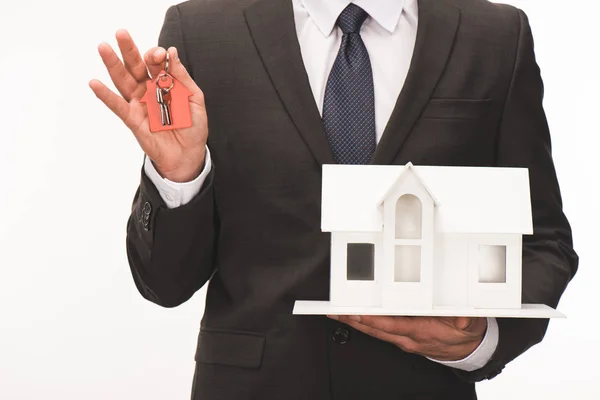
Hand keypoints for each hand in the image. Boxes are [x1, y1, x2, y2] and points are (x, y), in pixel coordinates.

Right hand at [90, 30, 207, 181]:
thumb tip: (172, 52)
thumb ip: (182, 77)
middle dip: (129, 50)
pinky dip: (106, 95)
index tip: (160, 54)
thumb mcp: (194, 99)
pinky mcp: (133, 120)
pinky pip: (117, 106)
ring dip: (113, 65)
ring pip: (123, 81)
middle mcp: (149, 91)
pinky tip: (95, 83)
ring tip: (104, 48)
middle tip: (121, 33)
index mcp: (165, 84)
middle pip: (136, 66)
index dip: (156, 56)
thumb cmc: (192, 128)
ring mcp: (139, 104)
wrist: (189, 155)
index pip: (155, 63)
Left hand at [328, 315, 486, 360]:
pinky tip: (357, 318)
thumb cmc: (465, 334)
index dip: (375, 320)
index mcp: (422, 331)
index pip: (393, 325)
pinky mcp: (403, 338)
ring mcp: (404, 339)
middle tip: (337, 311)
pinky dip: (366, 325)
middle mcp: (409, 337)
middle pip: (377, 329)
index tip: (360, 313)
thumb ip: (466, 320)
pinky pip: (380, 332)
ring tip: (339, 313)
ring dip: (356, 323)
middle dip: (356, 321)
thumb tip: (461, 319)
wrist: (468, 350)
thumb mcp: (471, 324)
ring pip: (375, 331)